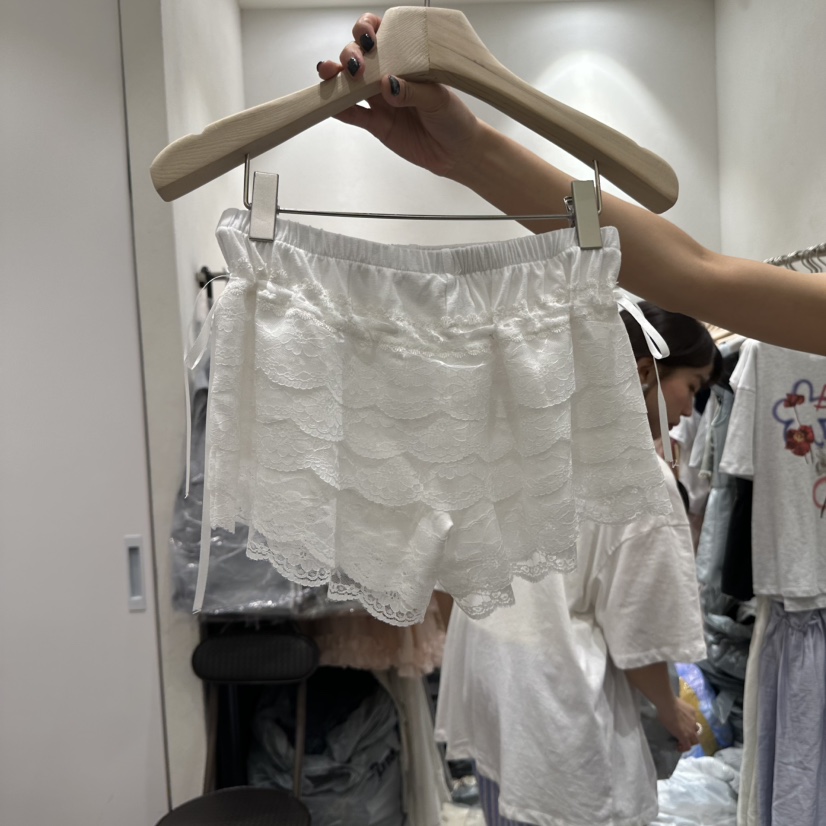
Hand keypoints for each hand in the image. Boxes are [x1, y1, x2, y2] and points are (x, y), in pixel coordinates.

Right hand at [317, 13, 481, 178]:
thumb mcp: (438, 99)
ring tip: (330, 75)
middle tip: (356, 66)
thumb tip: (387, 85)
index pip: (382, 35)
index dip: (368, 30)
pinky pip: (353, 115)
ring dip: (336, 77)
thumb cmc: (454, 117)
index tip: (368, 38)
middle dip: (350, 54)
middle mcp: (389, 76)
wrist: (456, 151)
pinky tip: (330, 104)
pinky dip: (339, 109)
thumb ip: (412, 91)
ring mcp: (380, 100)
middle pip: (360, 57)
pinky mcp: (376, 124)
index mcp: (406, 60)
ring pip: (351, 84)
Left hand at [657, 697, 700, 752]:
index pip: (688, 747)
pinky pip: (694, 717)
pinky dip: (690, 718)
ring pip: (696, 729)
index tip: (678, 745)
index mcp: (684, 736)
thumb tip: (677, 734)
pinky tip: (684, 714)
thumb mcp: (669, 728)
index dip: (684, 748)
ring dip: (692, 730)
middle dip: (691, 741)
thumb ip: (676, 734)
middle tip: (685, 737)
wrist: (668, 703)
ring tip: (686, 726)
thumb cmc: (664, 716)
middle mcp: (692, 730)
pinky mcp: (694, 712)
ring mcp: (694, 721)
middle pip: (696, 740)